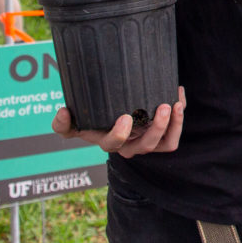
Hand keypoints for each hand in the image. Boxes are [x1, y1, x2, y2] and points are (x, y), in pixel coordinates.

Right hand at [52, 87, 184, 157]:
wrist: (114, 121)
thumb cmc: (94, 123)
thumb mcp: (76, 125)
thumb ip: (63, 124)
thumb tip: (62, 112)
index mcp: (109, 143)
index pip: (113, 143)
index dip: (119, 134)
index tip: (125, 116)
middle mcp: (130, 146)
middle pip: (146, 144)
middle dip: (156, 127)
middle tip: (162, 107)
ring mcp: (148, 144)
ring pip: (164, 143)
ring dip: (173, 125)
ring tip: (175, 104)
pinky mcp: (162, 139)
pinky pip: (174, 136)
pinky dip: (180, 118)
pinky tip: (179, 95)